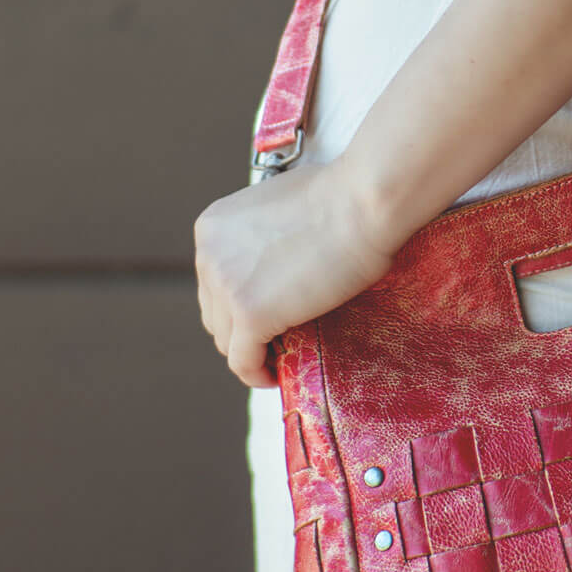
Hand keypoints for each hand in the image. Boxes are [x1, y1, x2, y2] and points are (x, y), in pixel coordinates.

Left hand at [194, 160, 399, 388]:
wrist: (363, 202)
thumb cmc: (343, 195)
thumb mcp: (282, 205)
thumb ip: (266, 234)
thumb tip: (280, 256)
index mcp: (214, 227)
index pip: (213, 281)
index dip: (238, 302)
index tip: (265, 313)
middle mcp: (208, 255)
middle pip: (215, 312)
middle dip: (241, 328)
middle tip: (275, 338)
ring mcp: (226, 286)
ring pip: (226, 340)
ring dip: (251, 351)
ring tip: (278, 357)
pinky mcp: (250, 314)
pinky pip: (243, 361)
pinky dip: (256, 374)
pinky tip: (274, 376)